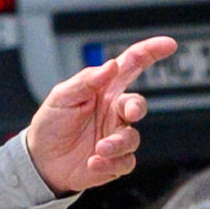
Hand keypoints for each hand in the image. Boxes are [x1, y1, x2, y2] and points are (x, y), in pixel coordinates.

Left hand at [24, 38, 171, 192]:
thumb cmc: (51, 123)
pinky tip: (93, 162)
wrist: (41, 160)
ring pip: (132, 137)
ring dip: (118, 143)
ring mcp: (116, 135)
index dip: (150, 53)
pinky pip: (125, 162)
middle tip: (130, 112)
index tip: (168, 45)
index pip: (131, 66)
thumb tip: (110, 65)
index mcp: (105, 89)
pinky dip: (111, 163)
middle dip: (137, 107)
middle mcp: (114, 111)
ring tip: (100, 148)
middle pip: (137, 104)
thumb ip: (86, 80)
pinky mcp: (115, 161)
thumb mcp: (61, 96)